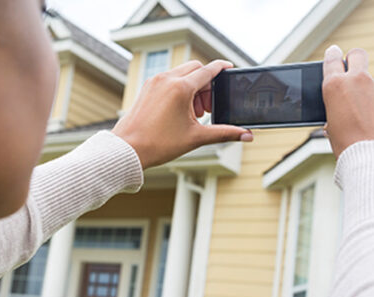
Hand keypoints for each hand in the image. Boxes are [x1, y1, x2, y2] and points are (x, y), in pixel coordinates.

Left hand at [112, 60, 252, 168]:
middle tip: (208, 107)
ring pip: (181, 73)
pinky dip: (179, 88)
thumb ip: (224, 133)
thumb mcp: (195, 138)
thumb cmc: (157, 144)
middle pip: (196, 69)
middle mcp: (166, 79)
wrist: (127, 149)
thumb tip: (247, 135)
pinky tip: (180, 110)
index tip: (230, 69)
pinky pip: (168, 79)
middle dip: (207, 84)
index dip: (222, 69)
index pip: (209, 70)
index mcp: (180, 87)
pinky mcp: (146, 88)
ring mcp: (154, 82)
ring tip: (194, 112)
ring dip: (193, 87)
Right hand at [323, 45, 373, 157]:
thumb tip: (341, 105)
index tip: (334, 53)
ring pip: (372, 80)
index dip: (332, 55)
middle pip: (357, 54)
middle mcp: (357, 80)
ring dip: (368, 90)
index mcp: (335, 85)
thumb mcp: (331, 124)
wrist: (371, 156)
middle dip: (353, 59)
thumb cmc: (347, 144)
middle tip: (350, 69)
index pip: (332, 58)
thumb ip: (335, 106)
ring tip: (366, 113)